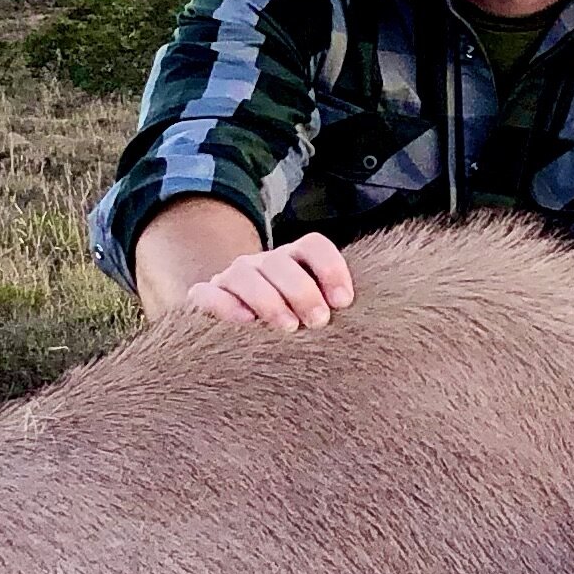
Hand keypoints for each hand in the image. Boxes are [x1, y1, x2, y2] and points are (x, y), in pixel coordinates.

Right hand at [185, 232, 355, 329]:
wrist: (235, 324)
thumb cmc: (289, 323)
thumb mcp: (312, 313)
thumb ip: (332, 309)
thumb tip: (368, 326)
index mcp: (293, 260)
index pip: (313, 246)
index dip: (331, 268)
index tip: (343, 302)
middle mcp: (263, 264)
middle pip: (280, 262)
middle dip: (302, 291)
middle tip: (318, 321)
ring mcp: (231, 278)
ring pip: (245, 275)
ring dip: (269, 300)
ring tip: (287, 327)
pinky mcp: (205, 297)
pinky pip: (207, 294)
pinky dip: (225, 305)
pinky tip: (245, 322)